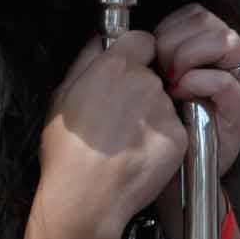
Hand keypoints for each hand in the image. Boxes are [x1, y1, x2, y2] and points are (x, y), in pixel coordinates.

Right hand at [36, 31, 186, 238]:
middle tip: (118, 118)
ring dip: (150, 117)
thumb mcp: (61, 96)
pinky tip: (138, 156)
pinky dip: (160, 140)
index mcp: (114, 66)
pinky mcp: (178, 137)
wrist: (86, 199)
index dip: (136, 54)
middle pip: (152, 75)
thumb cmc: (67, 151)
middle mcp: (144, 83)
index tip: (127, 70)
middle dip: (140, 90)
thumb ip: (85, 60)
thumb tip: (99, 39)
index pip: (143, 40)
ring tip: (125, 142)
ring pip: (163, 103)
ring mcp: (163, 111)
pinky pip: (172, 130)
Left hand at [153, 3, 239, 179]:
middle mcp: (233, 63)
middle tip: (160, 68)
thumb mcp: (149, 81)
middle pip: (211, 23)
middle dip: (176, 41)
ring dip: (188, 56)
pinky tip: (180, 95)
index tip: (153, 50)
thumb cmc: (156, 126)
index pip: (197, 14)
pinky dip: (198, 82)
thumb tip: (128, 33)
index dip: (171, 26)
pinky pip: (225, 82)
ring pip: (226, 41)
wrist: (168, 177)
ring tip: (171, 81)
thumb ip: (149, 53)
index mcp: (211, 51)